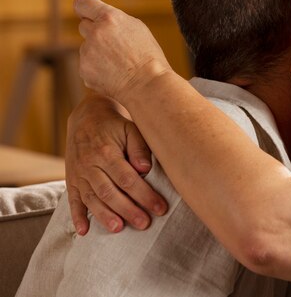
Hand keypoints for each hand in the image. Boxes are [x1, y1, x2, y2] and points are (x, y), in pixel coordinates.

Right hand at [66, 93, 167, 234]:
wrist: (87, 117)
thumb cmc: (116, 126)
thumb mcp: (131, 129)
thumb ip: (139, 148)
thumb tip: (145, 170)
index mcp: (106, 152)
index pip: (127, 179)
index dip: (144, 195)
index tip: (160, 208)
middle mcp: (89, 165)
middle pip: (109, 192)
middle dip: (128, 209)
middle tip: (144, 223)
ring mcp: (78, 174)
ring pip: (91, 198)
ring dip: (104, 216)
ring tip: (119, 228)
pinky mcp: (71, 180)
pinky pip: (72, 200)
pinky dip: (77, 216)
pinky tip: (83, 232)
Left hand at [75, 0, 170, 103]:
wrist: (147, 85)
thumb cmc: (148, 58)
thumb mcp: (137, 29)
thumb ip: (116, 20)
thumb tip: (102, 18)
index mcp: (109, 18)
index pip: (83, 3)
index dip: (84, 7)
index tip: (85, 10)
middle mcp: (95, 33)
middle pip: (84, 26)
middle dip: (94, 32)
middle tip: (111, 42)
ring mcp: (87, 52)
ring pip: (87, 47)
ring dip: (97, 53)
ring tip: (118, 63)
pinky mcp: (84, 69)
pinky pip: (87, 65)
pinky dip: (97, 68)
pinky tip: (113, 73)